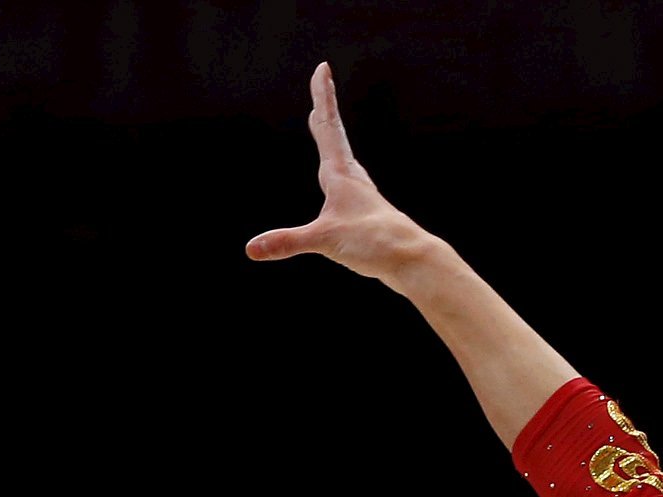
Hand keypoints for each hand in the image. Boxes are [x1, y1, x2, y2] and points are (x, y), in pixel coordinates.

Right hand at [244, 61, 434, 282]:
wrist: (411, 260)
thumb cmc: (374, 243)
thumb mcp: (325, 240)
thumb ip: (287, 241)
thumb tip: (250, 249)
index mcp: (341, 175)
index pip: (328, 127)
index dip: (323, 97)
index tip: (323, 69)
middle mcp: (352, 179)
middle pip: (334, 133)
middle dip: (324, 107)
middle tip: (323, 82)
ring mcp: (359, 195)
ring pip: (340, 154)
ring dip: (330, 133)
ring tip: (323, 123)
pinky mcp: (363, 212)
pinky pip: (344, 180)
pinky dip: (334, 165)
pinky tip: (336, 180)